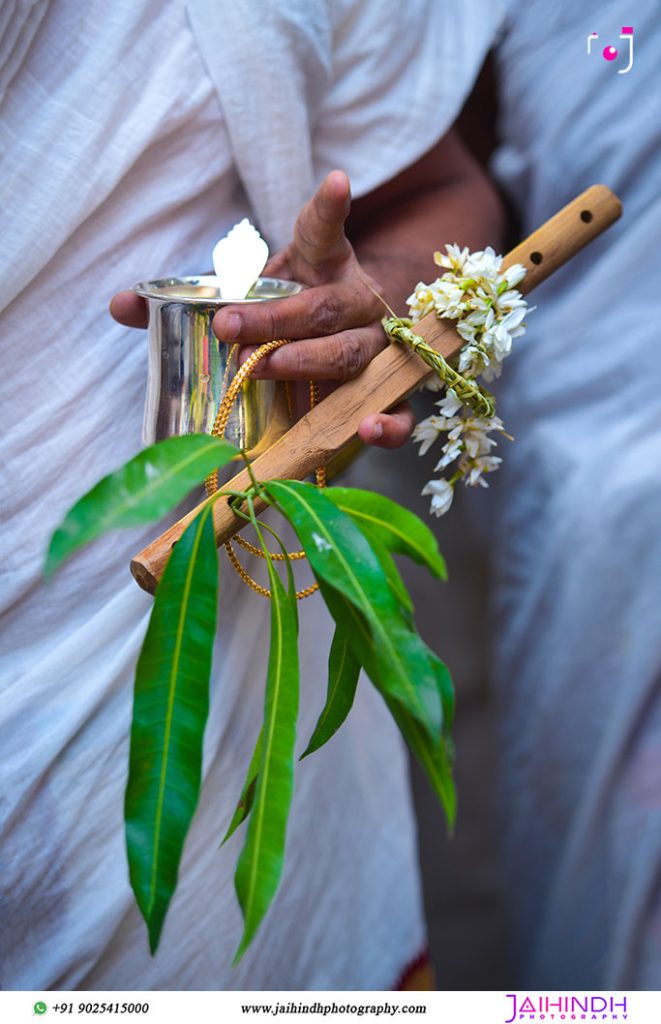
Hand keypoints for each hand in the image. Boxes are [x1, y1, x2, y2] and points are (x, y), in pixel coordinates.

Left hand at [109, 170, 414, 447]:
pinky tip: (366, 429)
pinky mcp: (388, 393)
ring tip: (264, 368)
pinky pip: (401, 411)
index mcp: (324, 267)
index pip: (325, 231)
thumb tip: (119, 305)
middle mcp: (356, 302)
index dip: (330, 207)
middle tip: (226, 325)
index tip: (336, 181)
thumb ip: (187, 301)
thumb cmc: (291, 316)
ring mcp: (377, 348)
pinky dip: (388, 423)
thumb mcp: (248, 297)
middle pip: (324, 308)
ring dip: (307, 362)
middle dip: (274, 318)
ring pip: (351, 355)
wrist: (348, 344)